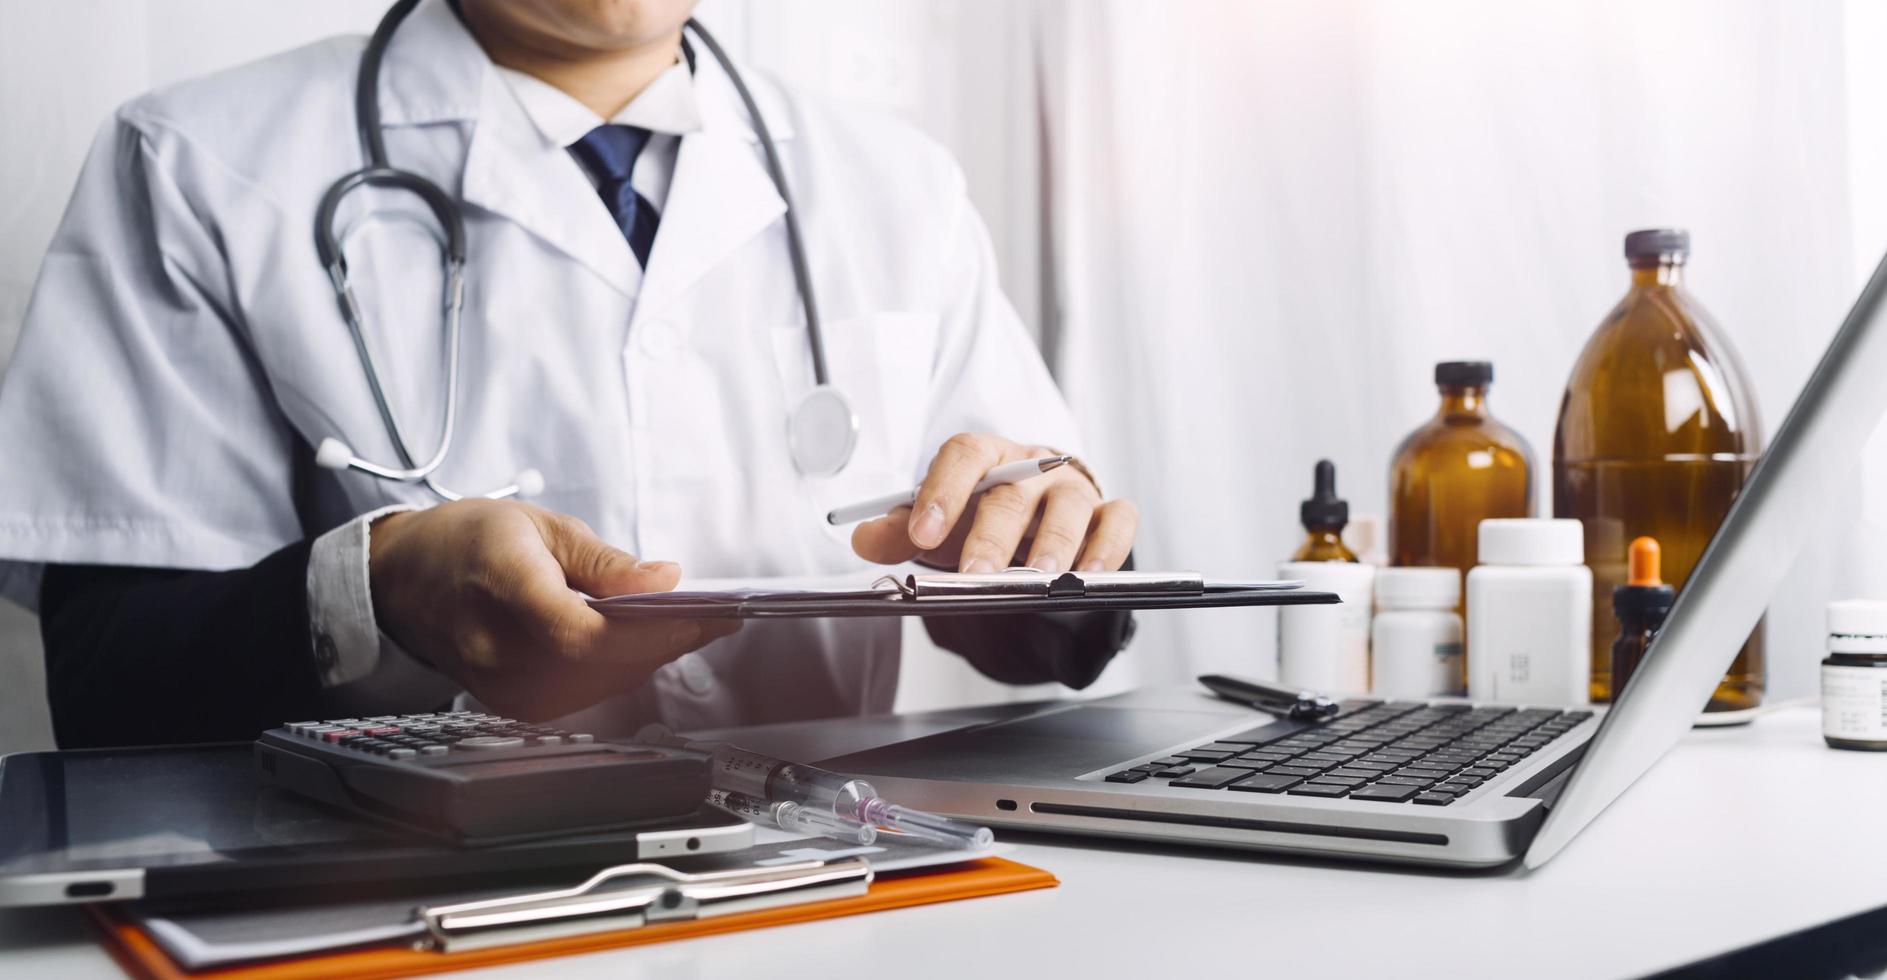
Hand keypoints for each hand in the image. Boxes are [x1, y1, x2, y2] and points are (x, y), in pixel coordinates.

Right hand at [368, 499, 738, 719]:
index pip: (582, 632)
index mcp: (502, 589)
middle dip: (668, 641)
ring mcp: (502, 685)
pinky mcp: (513, 704)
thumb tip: (664, 582)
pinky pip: (584, 694)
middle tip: (716, 615)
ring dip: (652, 657)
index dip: (648, 631)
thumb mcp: (541, 527)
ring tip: (690, 626)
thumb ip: (604, 562)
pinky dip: (622, 670)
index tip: (699, 613)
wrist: (408, 579)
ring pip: (601, 684)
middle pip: (601, 664)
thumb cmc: (470, 542)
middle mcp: (497, 649)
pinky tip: (644, 645)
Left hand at [851, 433, 1137, 573]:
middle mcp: (1033, 466)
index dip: (942, 492)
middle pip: (1014, 493)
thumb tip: (862, 540)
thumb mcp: (938, 524)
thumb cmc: (983, 515)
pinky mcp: (1107, 513)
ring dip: (1056, 543)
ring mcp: (1073, 489)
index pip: (964, 457)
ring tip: (1041, 578)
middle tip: (976, 577)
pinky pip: (1119, 521)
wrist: (1036, 518)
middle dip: (993, 537)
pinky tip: (1090, 576)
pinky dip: (1109, 546)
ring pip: (1070, 506)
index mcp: (986, 457)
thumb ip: (897, 533)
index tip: (919, 533)